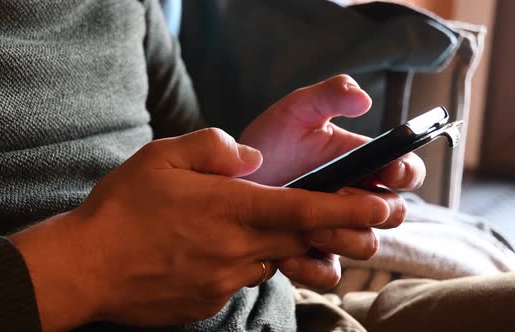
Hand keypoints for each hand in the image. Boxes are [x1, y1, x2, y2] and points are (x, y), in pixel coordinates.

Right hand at [11, 128, 394, 329]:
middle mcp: (237, 249)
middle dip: (345, 233)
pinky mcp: (210, 300)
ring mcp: (225, 280)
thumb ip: (213, 149)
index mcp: (230, 209)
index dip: (351, 209)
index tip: (386, 208)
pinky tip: (215, 250)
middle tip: (374, 227)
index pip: (306, 209)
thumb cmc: (122, 208)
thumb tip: (251, 159)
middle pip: (305, 241)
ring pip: (273, 259)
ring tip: (263, 229)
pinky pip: (242, 277)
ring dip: (285, 245)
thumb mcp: (162, 157)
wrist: (85, 267)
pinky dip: (246, 261)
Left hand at [239, 75, 425, 285]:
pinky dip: (312, 268)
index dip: (404, 172)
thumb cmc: (270, 141)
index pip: (405, 172)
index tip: (387, 169)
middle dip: (375, 209)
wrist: (231, 178)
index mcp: (363, 164)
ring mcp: (336, 229)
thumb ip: (329, 94)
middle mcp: (356, 199)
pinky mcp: (312, 256)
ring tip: (309, 226)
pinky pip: (328, 274)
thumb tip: (364, 99)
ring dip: (343, 237)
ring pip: (366, 246)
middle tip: (341, 196)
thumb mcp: (296, 111)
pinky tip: (287, 253)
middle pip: (394, 215)